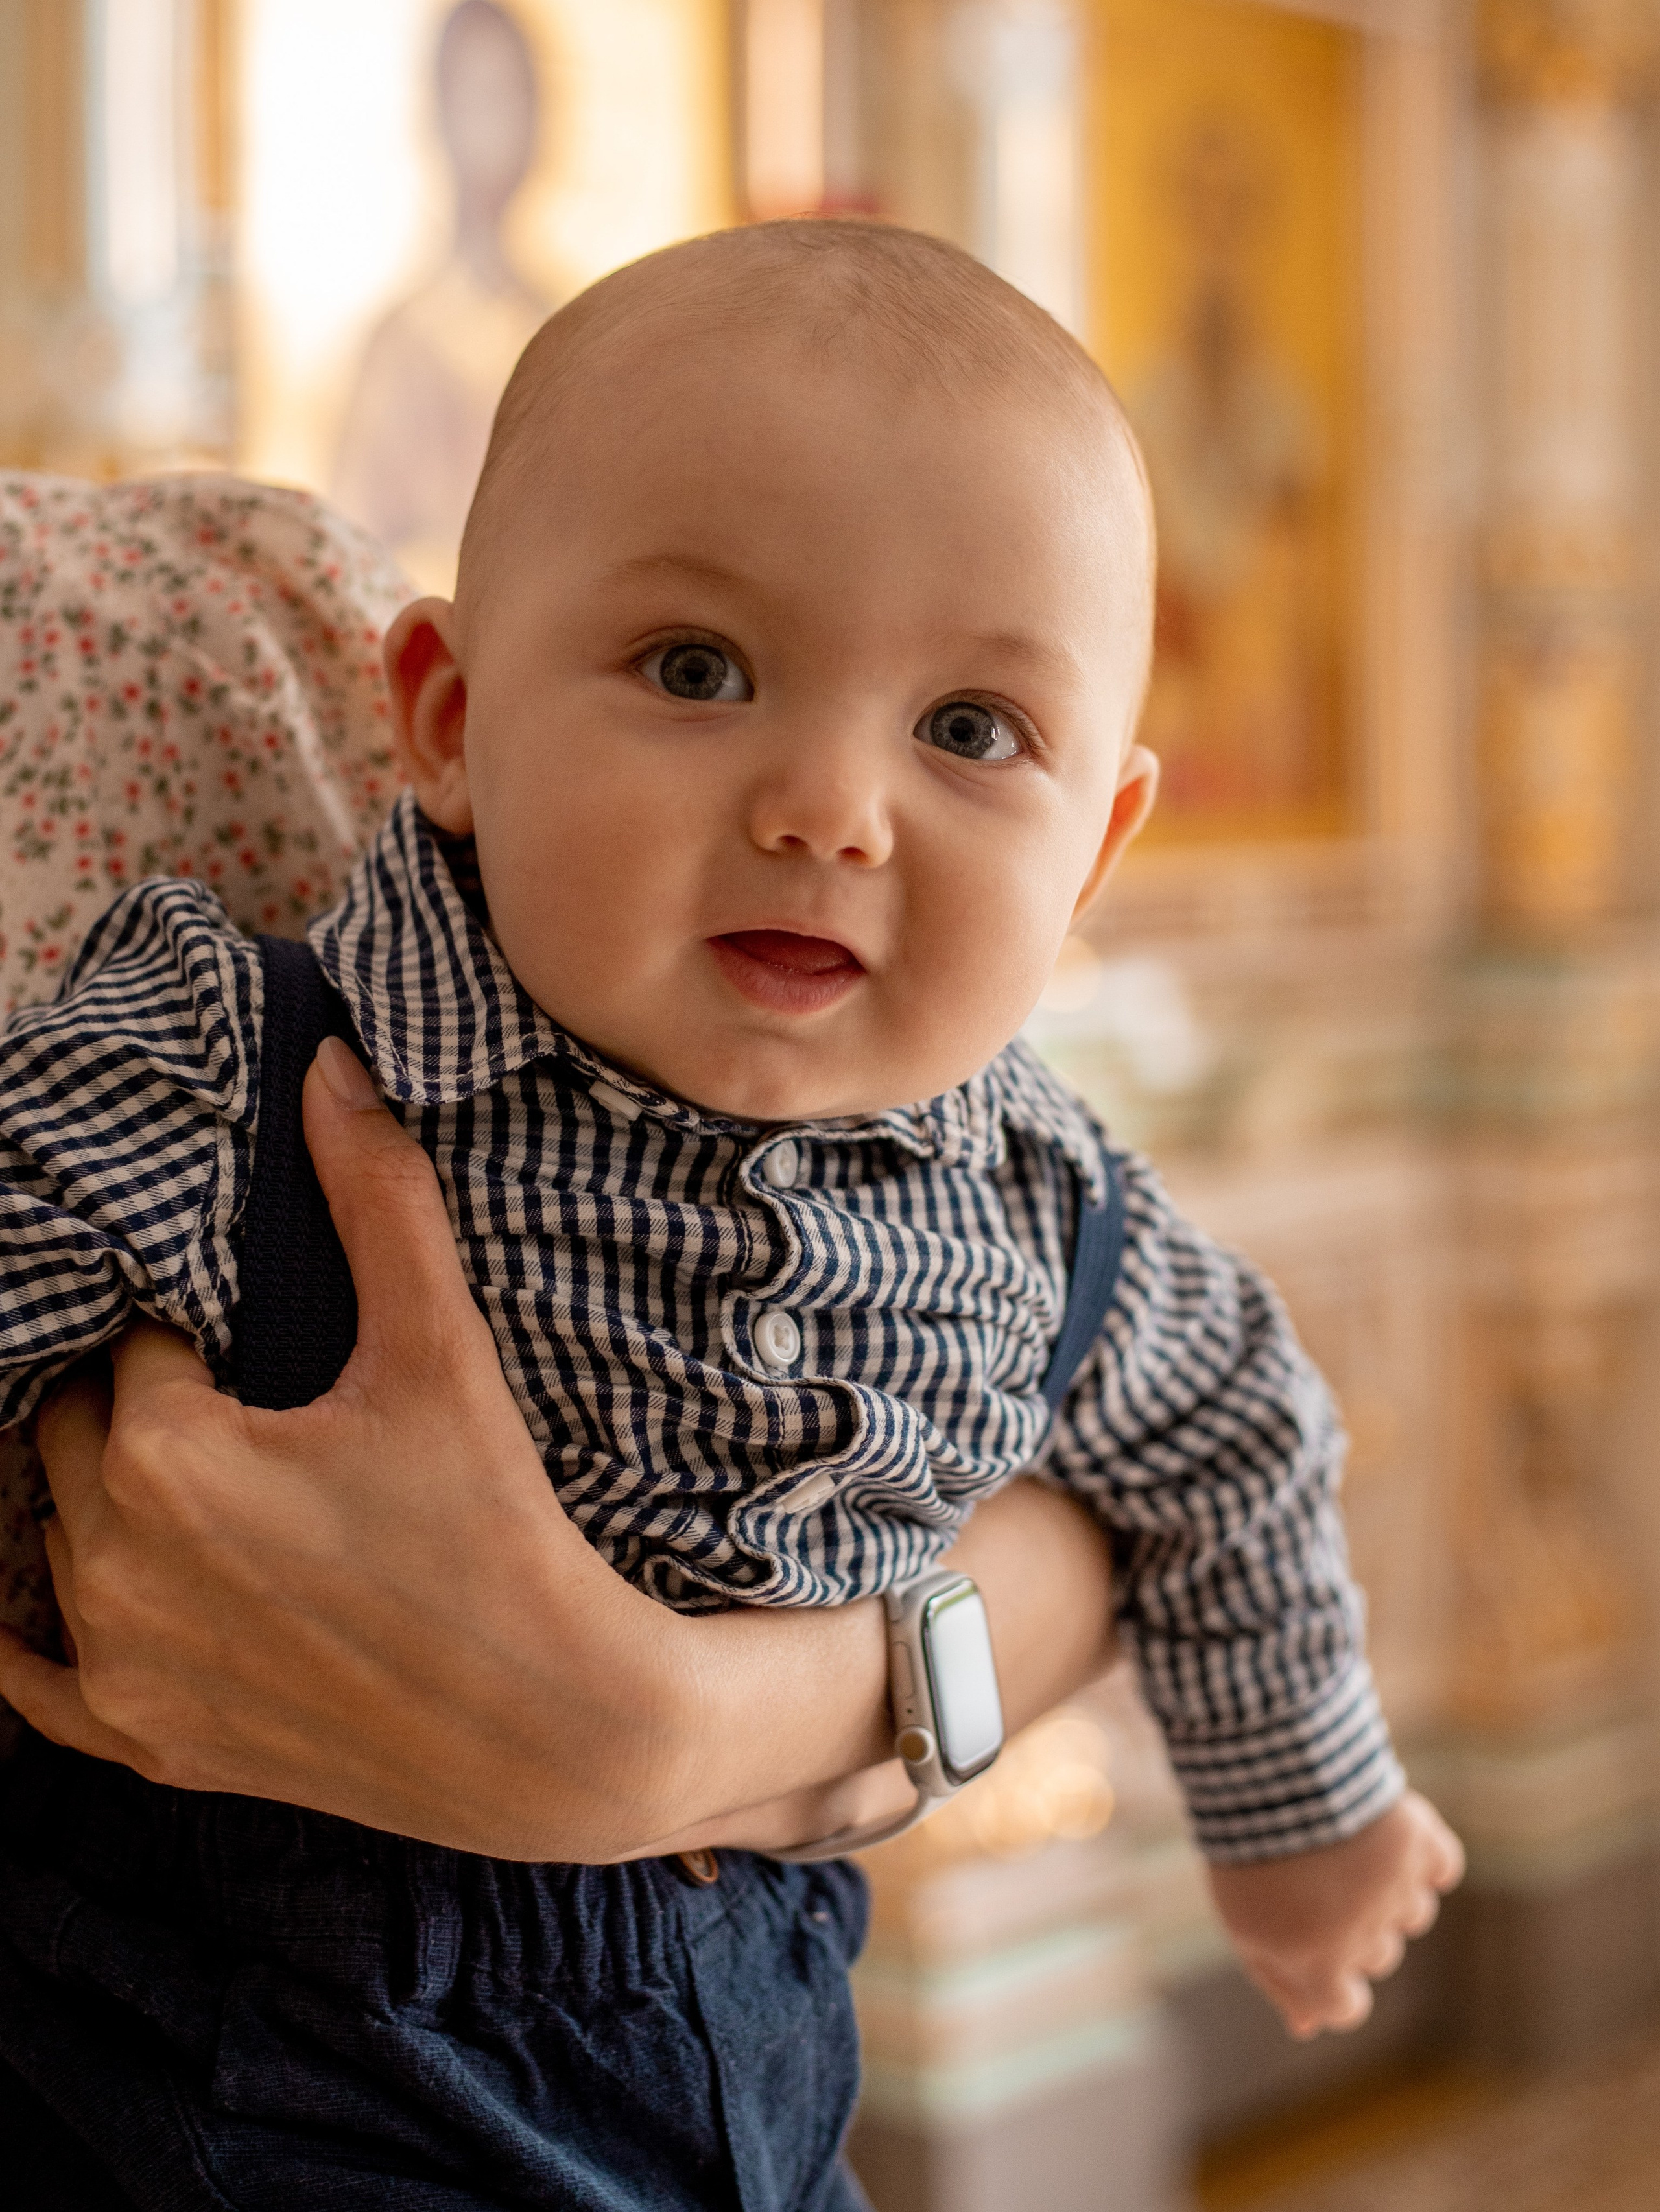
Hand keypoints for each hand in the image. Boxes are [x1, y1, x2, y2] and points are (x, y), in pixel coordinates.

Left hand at [0, 1049, 691, 1856]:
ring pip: (59, 1535)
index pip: (133, 1342)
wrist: (555, 1731)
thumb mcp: (443, 1355)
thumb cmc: (501, 1536)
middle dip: (136, 1399)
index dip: (190, 1325)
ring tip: (191, 1474)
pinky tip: (24, 1606)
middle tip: (229, 1391)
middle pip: (72, 1430)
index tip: (243, 1328)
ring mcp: (123, 1667)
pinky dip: (25, 1641)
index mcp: (166, 1454)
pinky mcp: (149, 1744)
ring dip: (103, 1495)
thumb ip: (378, 1201)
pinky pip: (32, 1689)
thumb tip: (328, 1066)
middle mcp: (115, 1562)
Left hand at [1208, 1791, 1464, 2038]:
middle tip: (1314, 1878)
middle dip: (1351, 1926)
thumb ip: (1278, 1981)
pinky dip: (1425, 1855)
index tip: (1313, 1941)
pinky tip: (1388, 1832)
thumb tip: (1307, 2027)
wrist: (1269, 1772)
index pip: (1347, 2008)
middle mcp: (1366, 1936)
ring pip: (1412, 1914)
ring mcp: (1398, 1890)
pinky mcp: (1420, 1843)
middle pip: (1379, 1955)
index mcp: (1318, 1963)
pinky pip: (1442, 1866)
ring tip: (1343, 1848)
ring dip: (1385, 1888)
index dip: (1331, 1980)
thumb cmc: (1249, 1852)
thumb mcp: (1244, 1924)